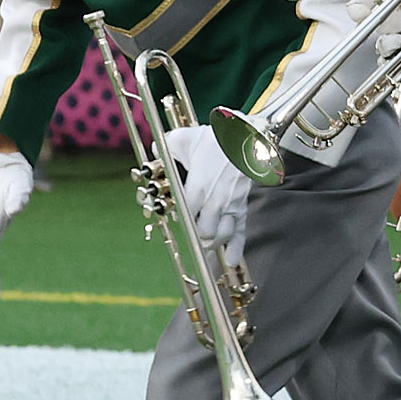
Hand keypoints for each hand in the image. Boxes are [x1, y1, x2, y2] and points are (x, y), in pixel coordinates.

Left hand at [164, 124, 252, 256]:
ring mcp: (230, 205)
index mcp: (198, 187)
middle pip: (204, 231)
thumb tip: (154, 152)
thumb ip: (164, 148)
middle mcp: (215, 201)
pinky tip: (230, 262)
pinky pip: (240, 232)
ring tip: (205, 249)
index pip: (186, 214)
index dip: (180, 221)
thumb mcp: (183, 139)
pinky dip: (236, 248)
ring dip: (212, 245)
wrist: (247, 137)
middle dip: (196, 237)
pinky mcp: (241, 206)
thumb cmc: (214, 139)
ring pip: (221, 236)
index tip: (173, 219)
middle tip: (189, 237)